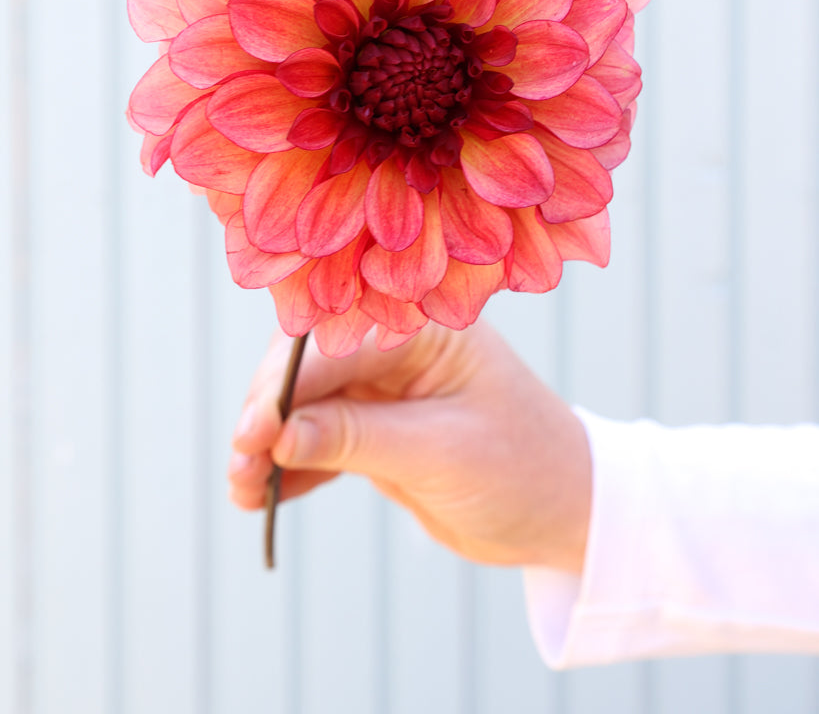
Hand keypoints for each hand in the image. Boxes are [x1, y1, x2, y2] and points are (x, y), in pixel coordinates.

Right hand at [228, 320, 591, 572]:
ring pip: (306, 408)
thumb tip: (275, 434)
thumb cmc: (524, 468)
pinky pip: (320, 442)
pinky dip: (291, 466)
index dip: (286, 386)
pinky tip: (264, 495)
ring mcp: (384, 390)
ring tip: (243, 490)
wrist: (566, 512)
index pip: (337, 346)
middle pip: (309, 370)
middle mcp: (398, 349)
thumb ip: (358, 438)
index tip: (250, 432)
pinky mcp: (377, 430)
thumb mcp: (443, 453)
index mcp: (424, 329)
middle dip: (268, 414)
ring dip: (269, 445)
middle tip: (240, 463)